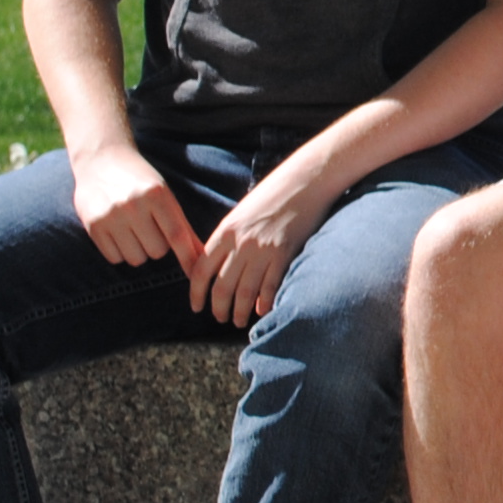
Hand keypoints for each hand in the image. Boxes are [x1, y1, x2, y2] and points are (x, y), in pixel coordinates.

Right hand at [69, 141, 201, 276]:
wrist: (102, 160)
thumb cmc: (141, 181)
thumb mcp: (165, 195)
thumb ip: (182, 227)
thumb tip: (202, 257)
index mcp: (156, 195)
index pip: (176, 234)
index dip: (188, 257)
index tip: (195, 275)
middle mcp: (132, 205)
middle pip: (157, 252)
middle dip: (157, 245)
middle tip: (149, 227)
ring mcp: (110, 216)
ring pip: (136, 258)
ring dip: (138, 250)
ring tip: (133, 229)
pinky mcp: (92, 226)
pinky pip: (114, 258)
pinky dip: (119, 251)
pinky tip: (117, 231)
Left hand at [192, 170, 334, 326]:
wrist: (306, 181)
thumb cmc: (274, 193)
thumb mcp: (242, 213)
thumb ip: (229, 238)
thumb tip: (220, 263)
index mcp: (225, 231)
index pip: (201, 270)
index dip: (196, 293)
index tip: (196, 306)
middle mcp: (241, 244)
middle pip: (222, 286)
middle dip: (219, 308)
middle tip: (220, 318)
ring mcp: (263, 250)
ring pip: (245, 292)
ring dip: (240, 311)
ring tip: (239, 321)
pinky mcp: (285, 254)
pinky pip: (270, 286)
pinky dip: (264, 302)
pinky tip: (262, 311)